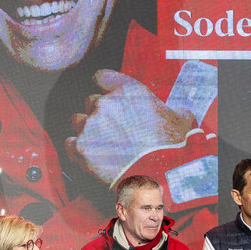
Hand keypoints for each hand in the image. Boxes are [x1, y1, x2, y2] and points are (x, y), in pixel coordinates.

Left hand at [66, 69, 196, 182]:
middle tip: (113, 129)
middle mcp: (106, 103)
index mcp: (128, 91)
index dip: (104, 86)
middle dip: (99, 114)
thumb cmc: (173, 146)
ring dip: (87, 130)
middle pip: (90, 101)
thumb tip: (177, 114)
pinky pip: (70, 143)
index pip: (102, 76)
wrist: (161, 173)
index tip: (106, 95)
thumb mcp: (180, 117)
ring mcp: (91, 126)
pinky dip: (77, 149)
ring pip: (77, 121)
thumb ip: (171, 109)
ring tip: (101, 144)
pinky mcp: (82, 148)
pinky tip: (90, 155)